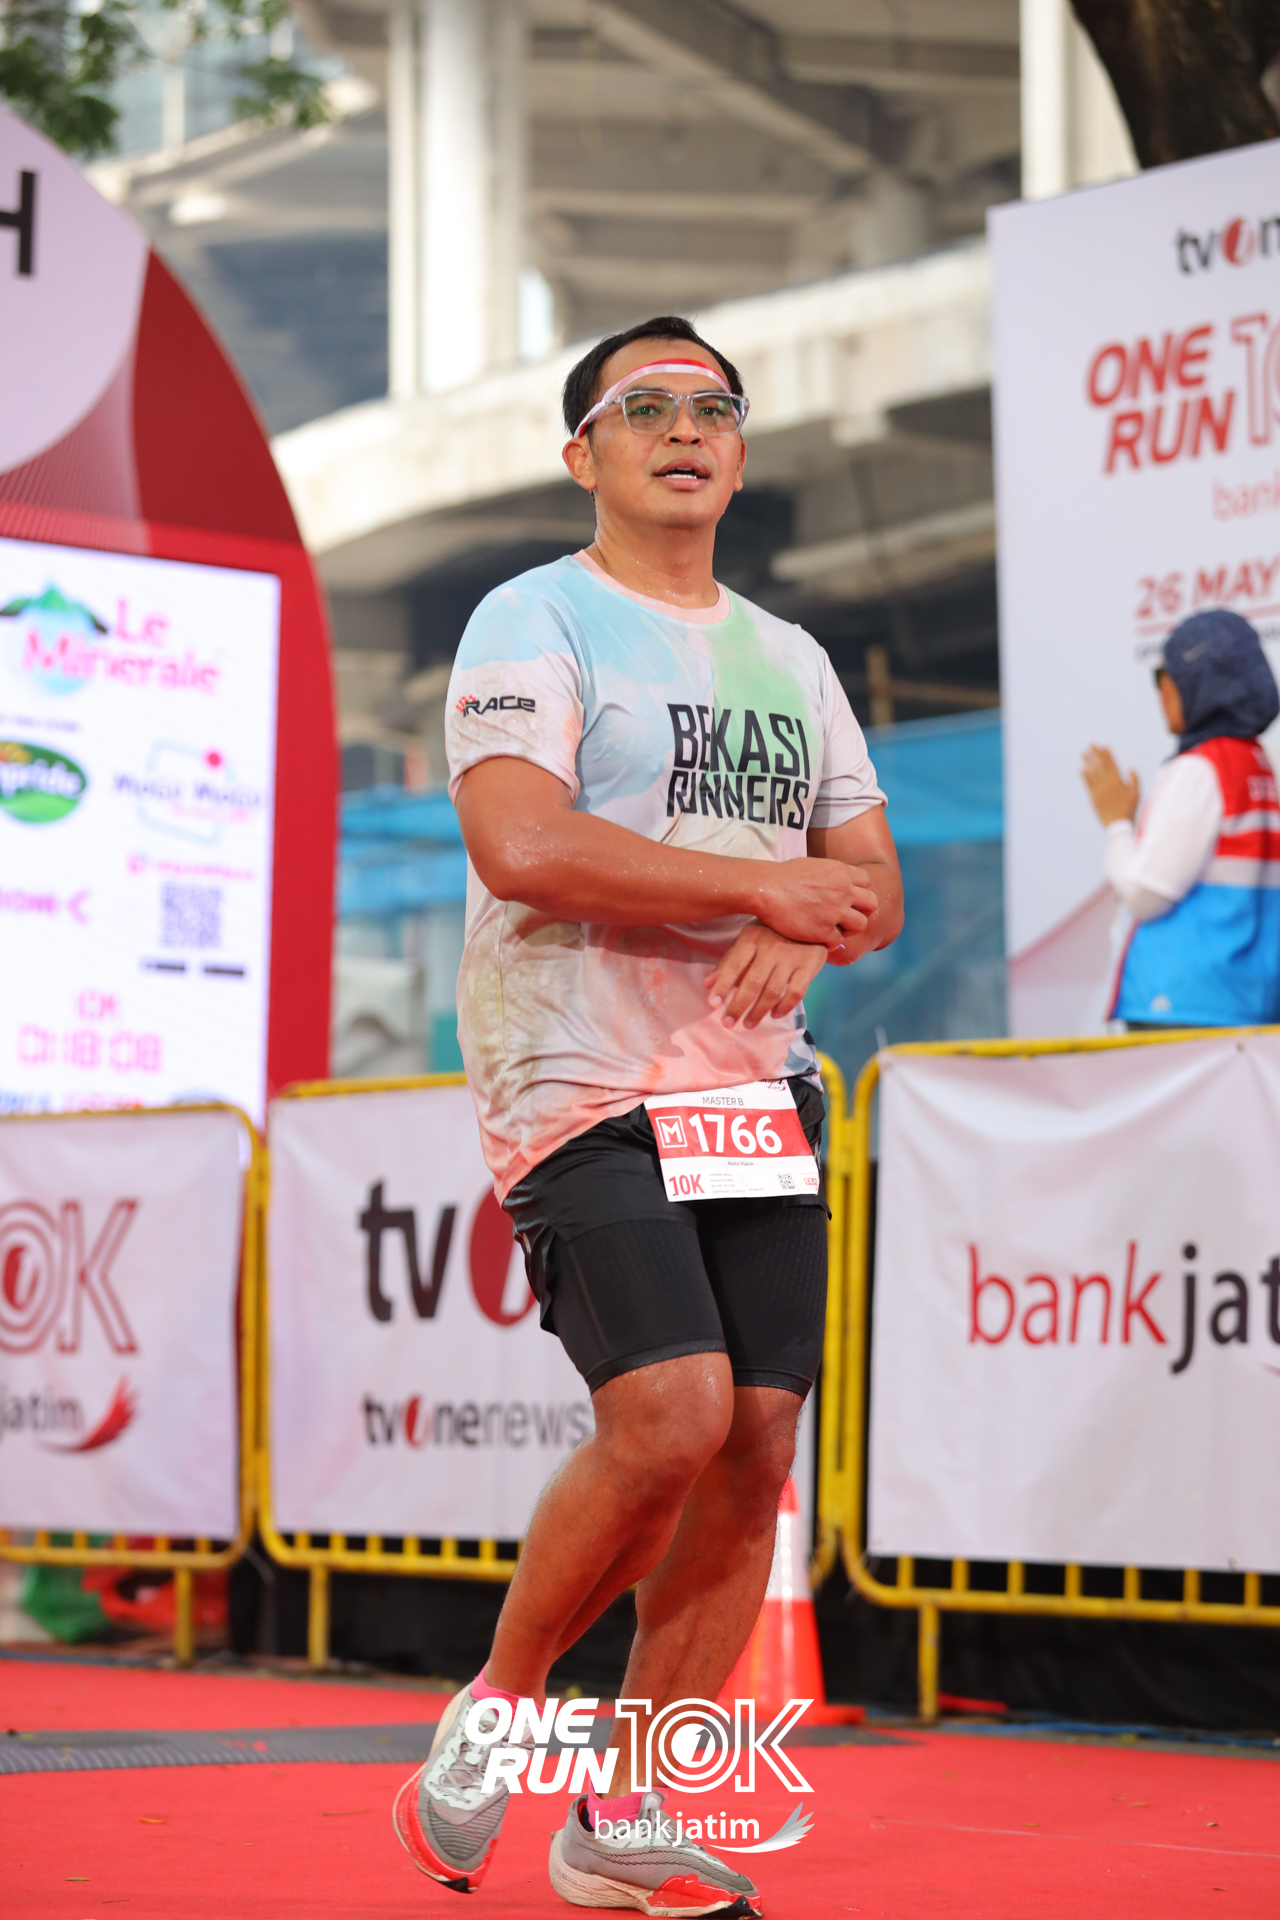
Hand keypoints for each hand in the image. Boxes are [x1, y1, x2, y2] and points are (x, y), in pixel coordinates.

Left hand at [707, 924, 826, 1028]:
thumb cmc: (773, 931)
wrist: (811, 919)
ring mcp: (792, 957)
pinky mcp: (810, 965)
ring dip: (759, 1012)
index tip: (713, 1005)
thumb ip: (729, 960)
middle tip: (727, 1023)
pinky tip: (774, 1015)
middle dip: (738, 1006)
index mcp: (752, 937)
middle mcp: (772, 947)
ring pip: (773, 991)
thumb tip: (707, 984)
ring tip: (748, 1024)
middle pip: (752, 983)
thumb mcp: (749, 938)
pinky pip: (796, 993)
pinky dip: (784, 1007)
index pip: (734, 965)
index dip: (723, 986)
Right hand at [756, 857, 878, 948]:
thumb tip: (835, 879)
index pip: (867, 882)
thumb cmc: (783, 876)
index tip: (847, 898)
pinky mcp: (823, 930)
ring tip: (835, 928)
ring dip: (849, 928)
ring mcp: (835, 911)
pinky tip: (819, 938)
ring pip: (860, 925)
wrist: (766, 888)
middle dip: (861, 910)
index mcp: (841, 872)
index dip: (858, 891)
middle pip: (871, 903)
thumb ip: (831, 874)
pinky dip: (830, 941)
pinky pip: (838, 941)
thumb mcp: (814, 865)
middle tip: (846, 916)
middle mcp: (844, 891)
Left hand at [1081, 746, 1138, 824]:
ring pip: (1092, 773)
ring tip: (1083, 752)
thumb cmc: (1129, 809)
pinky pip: (1087, 784)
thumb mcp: (1136, 794)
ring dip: (1088, 762)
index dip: (1107, 754)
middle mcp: (1107, 784)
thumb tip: (1131, 768)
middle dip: (1095, 754)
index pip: (1111, 764)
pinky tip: (1081, 768)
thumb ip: (1134, 780)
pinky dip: (1084, 775)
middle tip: (1091, 744)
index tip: (1103, 745)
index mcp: (1118, 782)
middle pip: (1100, 766)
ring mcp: (1098, 790)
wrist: (1117, 825)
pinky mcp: (1093, 797)